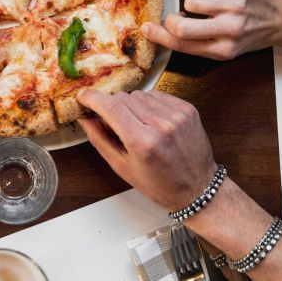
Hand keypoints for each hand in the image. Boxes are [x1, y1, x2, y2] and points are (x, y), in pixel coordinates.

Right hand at [77, 89, 215, 210]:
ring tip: (138, 125)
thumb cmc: (160, 184)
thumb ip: (100, 140)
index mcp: (142, 142)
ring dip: (132, 106)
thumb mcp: (123, 167)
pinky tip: (152, 121)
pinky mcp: (187, 109)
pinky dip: (149, 104)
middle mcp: (161, 125)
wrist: (198, 187)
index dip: (92, 98)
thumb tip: (84, 119)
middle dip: (112, 106)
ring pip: (140, 94)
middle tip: (114, 123)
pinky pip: (157, 95)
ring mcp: (176, 115)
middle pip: (123, 98)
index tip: (83, 96)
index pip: (110, 107)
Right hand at [142, 0, 281, 60]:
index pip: (182, 45)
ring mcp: (234, 8)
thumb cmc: (248, 35)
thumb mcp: (225, 49)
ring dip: (194, 0)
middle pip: (181, 26)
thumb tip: (167, 28)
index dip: (160, 36)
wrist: (279, 20)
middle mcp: (229, 31)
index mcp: (222, 50)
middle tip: (177, 16)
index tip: (146, 29)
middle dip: (171, 19)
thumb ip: (198, 42)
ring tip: (207, 4)